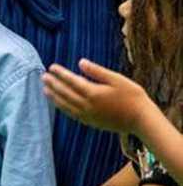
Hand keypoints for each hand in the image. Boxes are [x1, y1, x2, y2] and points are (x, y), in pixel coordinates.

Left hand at [43, 59, 159, 135]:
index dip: (61, 73)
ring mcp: (89, 116)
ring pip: (66, 105)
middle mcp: (88, 105)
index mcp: (94, 93)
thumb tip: (80, 62)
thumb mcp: (117, 79)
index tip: (51, 67)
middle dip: (53, 84)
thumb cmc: (133, 97)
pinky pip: (72, 114)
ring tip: (45, 90)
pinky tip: (59, 104)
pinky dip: (63, 108)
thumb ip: (97, 71)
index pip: (72, 81)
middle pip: (65, 93)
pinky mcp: (92, 123)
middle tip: (43, 76)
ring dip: (55, 97)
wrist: (142, 120)